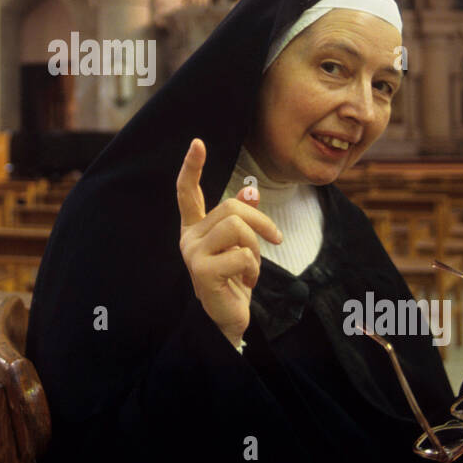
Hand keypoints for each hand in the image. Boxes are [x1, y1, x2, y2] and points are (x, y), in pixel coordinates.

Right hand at [176, 138, 282, 348]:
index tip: (197, 143)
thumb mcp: (241, 246)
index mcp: (195, 228)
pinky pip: (242, 255)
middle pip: (231, 208)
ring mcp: (192, 254)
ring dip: (256, 249)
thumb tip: (249, 192)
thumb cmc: (234, 280)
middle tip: (274, 241)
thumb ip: (242, 218)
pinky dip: (254, 268)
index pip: (187, 192)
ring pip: (237, 227)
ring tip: (251, 268)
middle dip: (261, 223)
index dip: (192, 167)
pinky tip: (246, 281)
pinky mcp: (202, 271)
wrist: (228, 319)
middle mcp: (188, 237)